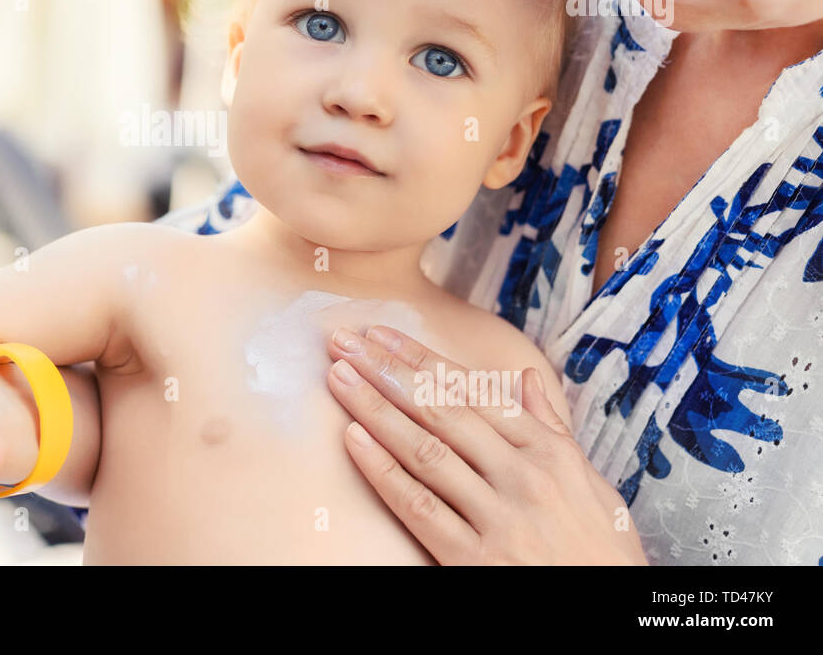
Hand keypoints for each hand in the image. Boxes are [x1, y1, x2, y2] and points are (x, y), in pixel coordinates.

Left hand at [325, 325, 647, 564]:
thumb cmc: (601, 554)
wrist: (612, 617)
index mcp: (550, 454)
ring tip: (339, 378)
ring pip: (425, 450)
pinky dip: (383, 471)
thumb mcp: (593, 487)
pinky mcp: (475, 561)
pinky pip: (420, 507)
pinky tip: (354, 440)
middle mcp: (524, 478)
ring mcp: (499, 518)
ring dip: (376, 409)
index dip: (423, 359)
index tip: (383, 335)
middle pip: (443, 411)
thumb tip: (525, 378)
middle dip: (389, 371)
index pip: (474, 392)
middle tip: (345, 343)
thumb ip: (552, 430)